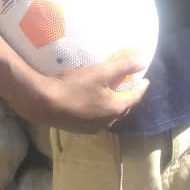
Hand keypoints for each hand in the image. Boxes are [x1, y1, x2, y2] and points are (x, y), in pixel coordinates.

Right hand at [12, 54, 149, 132]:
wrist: (43, 103)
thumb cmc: (74, 86)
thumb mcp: (100, 72)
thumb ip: (123, 66)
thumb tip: (144, 61)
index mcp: (115, 109)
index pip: (135, 98)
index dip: (141, 87)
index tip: (145, 80)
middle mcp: (107, 122)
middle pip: (122, 108)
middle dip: (127, 97)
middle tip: (129, 86)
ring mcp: (91, 127)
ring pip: (108, 115)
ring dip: (112, 104)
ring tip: (111, 93)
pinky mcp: (78, 128)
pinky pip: (95, 118)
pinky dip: (98, 110)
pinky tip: (92, 103)